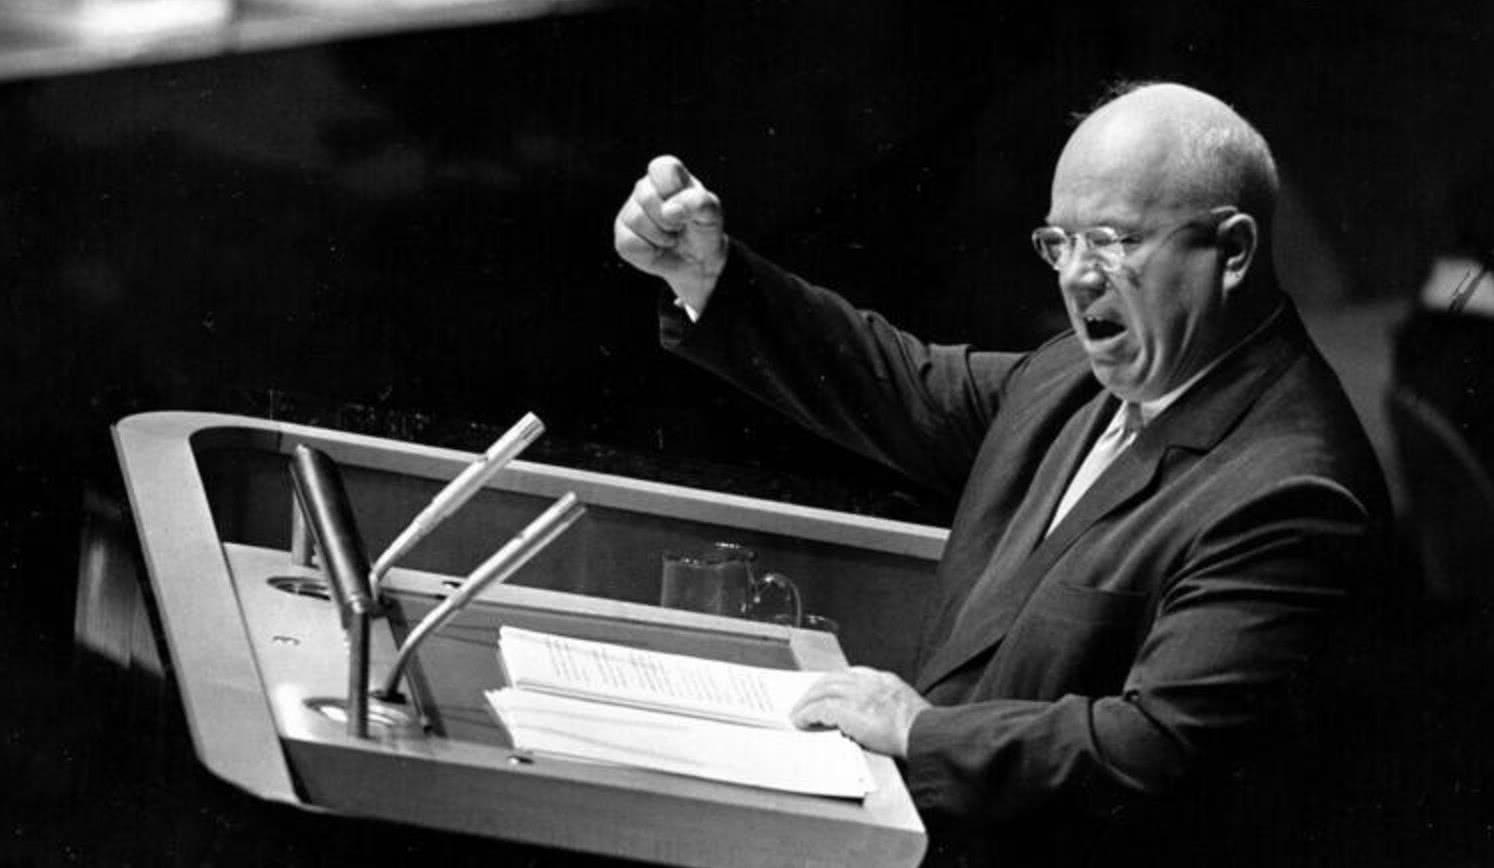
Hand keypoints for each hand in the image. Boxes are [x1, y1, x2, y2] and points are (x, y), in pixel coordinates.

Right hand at [613, 155, 726, 312]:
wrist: (698, 261)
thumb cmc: (703, 229)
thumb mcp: (711, 214)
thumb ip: (699, 203)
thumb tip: (670, 210)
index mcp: (668, 175)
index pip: (662, 167)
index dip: (673, 189)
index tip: (686, 204)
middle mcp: (645, 188)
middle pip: (647, 197)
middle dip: (670, 219)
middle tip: (681, 226)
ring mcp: (630, 211)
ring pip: (637, 219)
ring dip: (661, 236)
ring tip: (671, 237)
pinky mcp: (622, 235)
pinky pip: (629, 242)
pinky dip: (650, 252)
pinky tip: (658, 249)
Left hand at [789, 667, 930, 757]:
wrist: (926, 735)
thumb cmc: (922, 730)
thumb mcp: (907, 708)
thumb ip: (889, 706)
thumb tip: (876, 719)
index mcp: (885, 681)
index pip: (853, 674)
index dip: (835, 682)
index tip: (826, 688)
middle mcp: (869, 683)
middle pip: (832, 679)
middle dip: (815, 689)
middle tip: (805, 700)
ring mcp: (858, 695)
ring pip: (822, 691)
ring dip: (806, 702)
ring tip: (798, 713)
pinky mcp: (848, 711)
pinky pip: (819, 709)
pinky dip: (808, 715)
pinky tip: (802, 722)